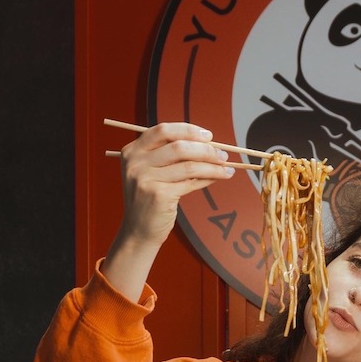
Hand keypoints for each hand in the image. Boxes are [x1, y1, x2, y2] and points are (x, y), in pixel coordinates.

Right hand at [103, 122, 233, 300]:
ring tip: (227, 167)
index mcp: (133, 151)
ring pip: (188, 165)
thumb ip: (172, 158)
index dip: (188, 130)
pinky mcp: (158, 195)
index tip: (208, 136)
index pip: (163, 130)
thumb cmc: (150, 200)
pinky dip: (208, 178)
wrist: (139, 231)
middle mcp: (136, 162)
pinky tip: (219, 177)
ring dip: (212, 165)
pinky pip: (191, 182)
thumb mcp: (154, 173)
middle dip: (206, 149)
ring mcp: (146, 178)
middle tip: (223, 154)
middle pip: (179, 146)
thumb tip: (209, 145)